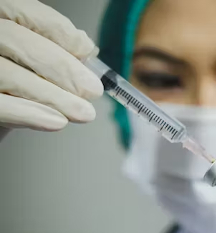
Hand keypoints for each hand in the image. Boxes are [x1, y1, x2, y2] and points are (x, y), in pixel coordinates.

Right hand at [0, 0, 102, 131]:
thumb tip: (86, 52)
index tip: (86, 52)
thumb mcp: (30, 59)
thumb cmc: (13, 78)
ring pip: (7, 73)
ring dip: (54, 96)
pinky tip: (58, 121)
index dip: (60, 31)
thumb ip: (52, 50)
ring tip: (83, 112)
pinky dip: (31, 114)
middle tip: (92, 90)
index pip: (24, 12)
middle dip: (62, 66)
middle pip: (15, 39)